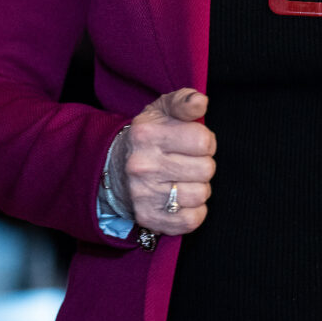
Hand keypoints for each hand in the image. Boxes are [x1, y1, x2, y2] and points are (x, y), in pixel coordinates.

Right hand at [112, 88, 214, 235]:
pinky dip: (194, 211)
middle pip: (206, 169)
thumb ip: (184, 101)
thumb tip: (201, 102)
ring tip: (184, 179)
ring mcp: (144, 194)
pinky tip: (183, 199)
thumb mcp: (162, 109)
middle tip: (189, 162)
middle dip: (203, 164)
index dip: (206, 141)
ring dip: (200, 187)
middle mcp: (143, 165)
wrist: (115, 167)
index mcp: (147, 134)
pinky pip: (191, 220)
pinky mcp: (148, 217)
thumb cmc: (149, 136)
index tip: (195, 143)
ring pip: (201, 194)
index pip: (202, 141)